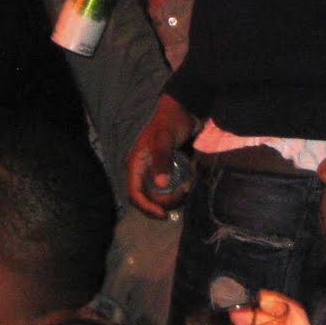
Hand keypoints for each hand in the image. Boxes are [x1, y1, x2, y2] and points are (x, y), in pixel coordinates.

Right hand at [125, 93, 199, 216]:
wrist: (184, 111)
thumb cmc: (170, 121)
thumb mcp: (164, 139)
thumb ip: (161, 160)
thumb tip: (160, 184)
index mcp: (136, 165)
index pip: (134, 194)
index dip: (146, 207)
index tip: (163, 213)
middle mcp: (144, 172)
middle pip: (151, 198)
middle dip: (167, 200)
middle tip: (184, 190)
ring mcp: (157, 173)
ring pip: (164, 195)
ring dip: (177, 194)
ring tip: (189, 182)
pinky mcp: (170, 171)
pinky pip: (174, 187)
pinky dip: (182, 186)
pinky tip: (191, 177)